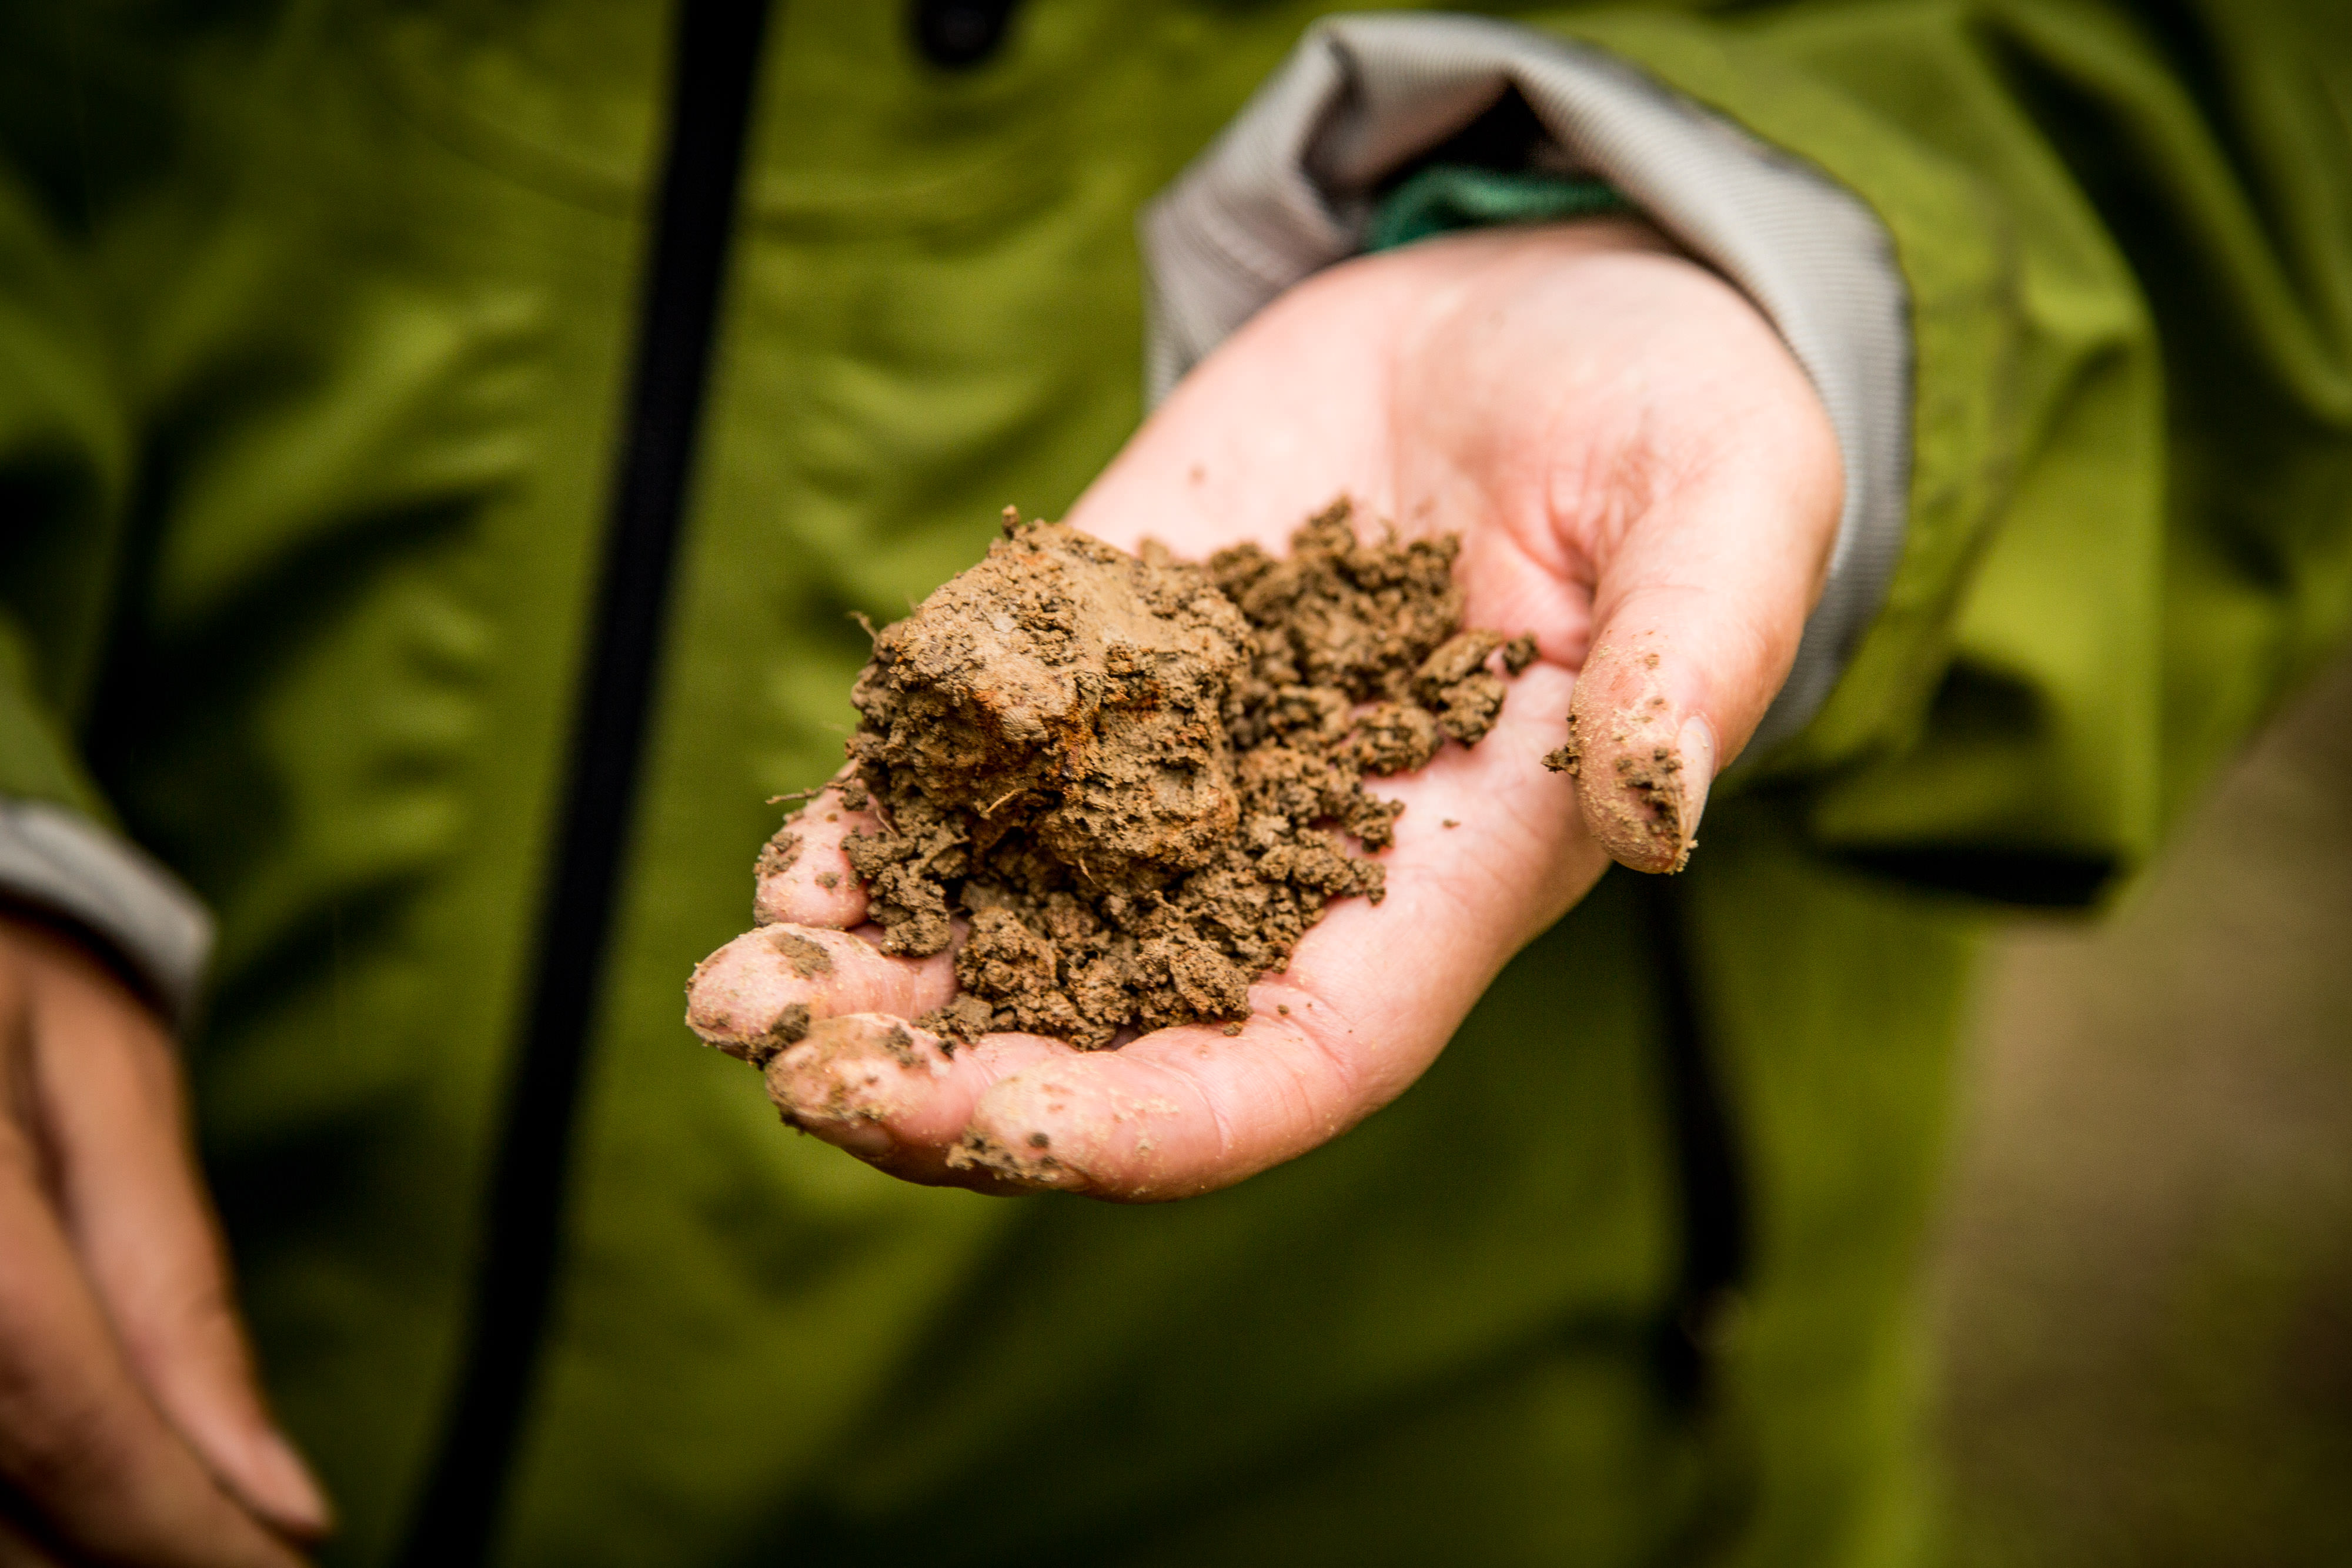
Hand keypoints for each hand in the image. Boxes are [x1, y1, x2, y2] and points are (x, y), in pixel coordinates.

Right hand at [0, 912, 327, 1564]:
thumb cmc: (2, 975)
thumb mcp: (108, 1088)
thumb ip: (177, 1293)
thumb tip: (277, 1491)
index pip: (70, 1414)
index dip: (181, 1530)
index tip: (290, 1567)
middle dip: (120, 1557)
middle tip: (243, 1555)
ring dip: (53, 1547)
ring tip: (174, 1529)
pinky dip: (2, 1501)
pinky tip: (73, 1503)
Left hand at [690, 219, 1840, 1199]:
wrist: (1545, 318)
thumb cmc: (1674, 423)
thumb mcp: (1726, 511)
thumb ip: (1694, 660)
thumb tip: (1654, 808)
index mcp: (1439, 882)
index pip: (1286, 1064)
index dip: (1142, 1118)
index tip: (996, 1124)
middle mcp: (1283, 858)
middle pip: (1108, 1030)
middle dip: (947, 1072)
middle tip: (793, 1062)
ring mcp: (1175, 764)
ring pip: (1009, 924)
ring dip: (871, 976)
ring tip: (737, 989)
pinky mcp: (1098, 657)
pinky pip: (972, 775)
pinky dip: (876, 828)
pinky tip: (793, 860)